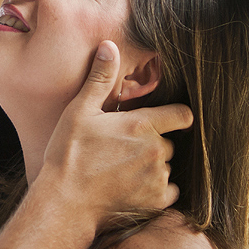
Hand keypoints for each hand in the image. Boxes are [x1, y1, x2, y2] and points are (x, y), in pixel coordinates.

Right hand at [41, 41, 192, 219]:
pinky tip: (131, 186)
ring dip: (152, 166)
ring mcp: (158, 177)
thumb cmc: (69, 154)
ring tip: (122, 169)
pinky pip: (168, 190)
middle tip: (123, 148)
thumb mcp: (80, 111)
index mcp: (142, 124)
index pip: (182, 114)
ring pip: (166, 166)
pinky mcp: (156, 201)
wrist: (66, 201)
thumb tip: (109, 46)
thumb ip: (100, 78)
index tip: (166, 119)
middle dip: (152, 143)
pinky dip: (155, 189)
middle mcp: (157, 150)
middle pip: (169, 142)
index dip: (177, 115)